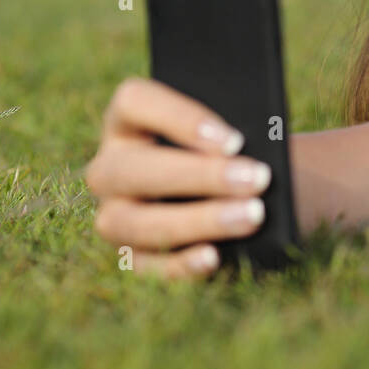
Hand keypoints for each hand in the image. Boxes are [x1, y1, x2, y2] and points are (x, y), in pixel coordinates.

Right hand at [85, 77, 272, 278]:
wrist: (252, 194)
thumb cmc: (240, 150)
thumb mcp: (241, 132)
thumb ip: (239, 131)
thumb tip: (256, 148)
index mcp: (129, 119)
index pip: (134, 102)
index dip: (181, 119)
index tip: (235, 139)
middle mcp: (111, 165)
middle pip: (134, 167)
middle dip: (199, 175)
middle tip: (258, 179)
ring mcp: (114, 213)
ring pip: (133, 222)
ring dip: (196, 220)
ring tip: (252, 216)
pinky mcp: (131, 255)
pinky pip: (145, 265)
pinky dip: (180, 264)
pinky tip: (214, 257)